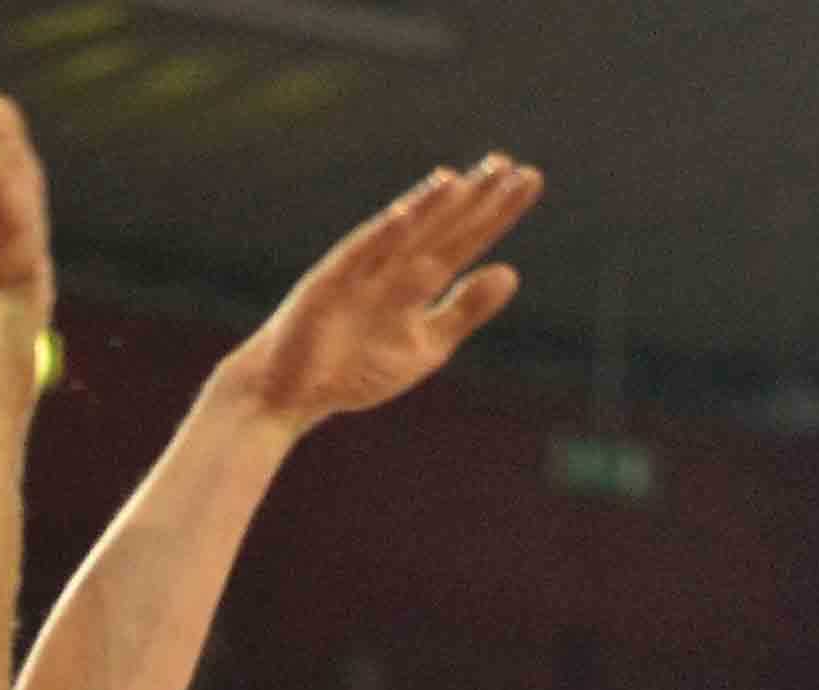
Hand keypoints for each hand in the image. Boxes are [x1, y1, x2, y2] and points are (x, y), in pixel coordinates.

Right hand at [217, 155, 540, 429]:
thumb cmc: (354, 368)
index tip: (528, 180)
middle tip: (510, 166)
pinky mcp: (326, 286)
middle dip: (472, 199)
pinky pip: (355, 259)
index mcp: (416, 280)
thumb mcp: (424, 345)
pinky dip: (377, 239)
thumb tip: (510, 272)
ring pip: (400, 236)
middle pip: (439, 228)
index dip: (496, 211)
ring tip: (459, 182)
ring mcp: (358, 274)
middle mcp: (391, 267)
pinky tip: (402, 217)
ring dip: (427, 209)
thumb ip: (465, 309)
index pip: (465, 238)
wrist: (289, 393)